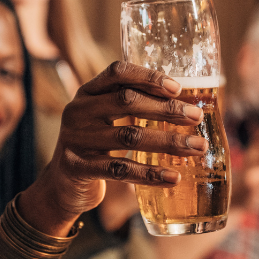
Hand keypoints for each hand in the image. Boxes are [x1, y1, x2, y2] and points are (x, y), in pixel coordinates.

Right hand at [21, 62, 206, 234]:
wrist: (62, 186)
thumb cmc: (95, 148)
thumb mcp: (105, 121)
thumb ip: (132, 108)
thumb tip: (187, 106)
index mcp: (87, 92)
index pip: (117, 72)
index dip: (148, 76)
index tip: (177, 88)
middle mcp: (78, 111)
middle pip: (127, 101)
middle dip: (166, 109)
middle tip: (196, 117)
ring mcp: (75, 139)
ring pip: (128, 136)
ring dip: (168, 142)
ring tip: (196, 148)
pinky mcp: (77, 168)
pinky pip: (120, 170)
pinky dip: (150, 173)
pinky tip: (173, 177)